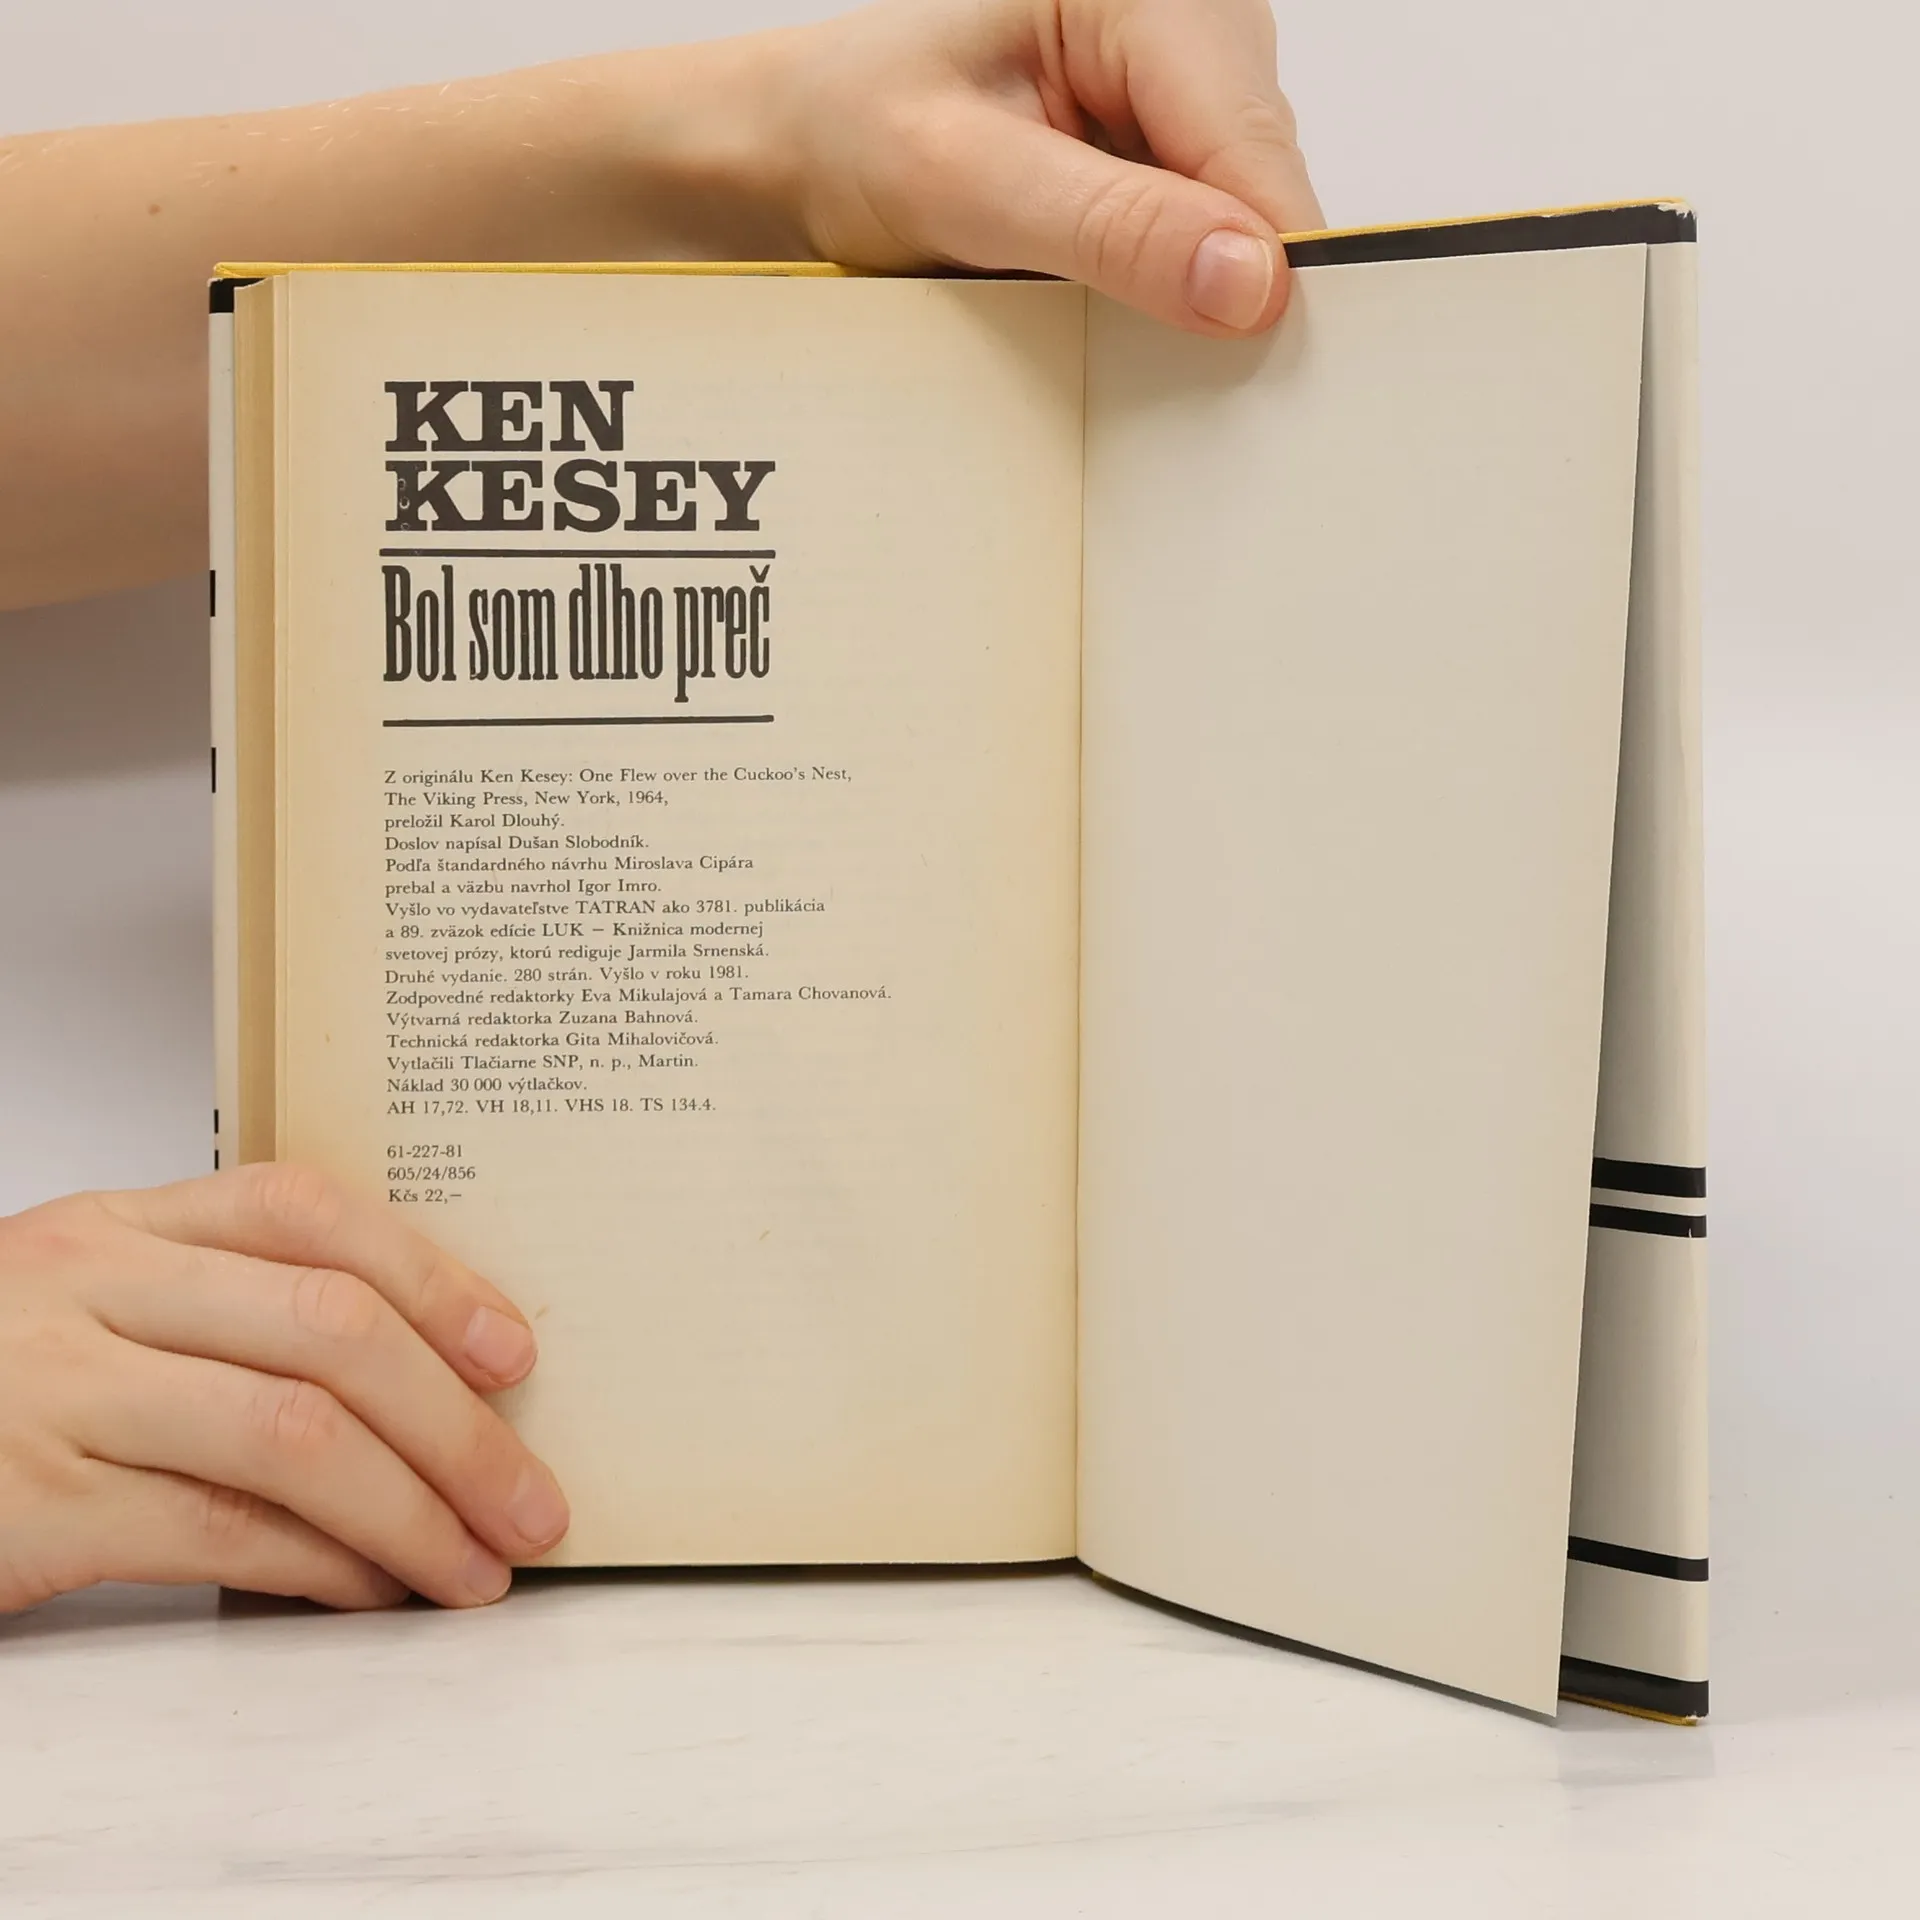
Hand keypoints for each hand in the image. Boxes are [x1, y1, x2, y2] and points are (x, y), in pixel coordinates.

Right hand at [0, 1164, 567, 1613]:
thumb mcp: (93, 1307)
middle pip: (329, 1328)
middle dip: (458, 1423)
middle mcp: (93, 1287)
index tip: (515, 1349)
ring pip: (295, 1435)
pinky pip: (223, 1531)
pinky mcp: (33, 1505)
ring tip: (480, 1562)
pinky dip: (326, 1566)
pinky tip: (376, 1589)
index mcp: (120, 1224)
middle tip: (530, 1495)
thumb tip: (417, 1374)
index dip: (432, 1277)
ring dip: (416, 1510)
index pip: (308, 1212)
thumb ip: (225, 1309)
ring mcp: (58, 1393)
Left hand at [765, 0, 1324, 333]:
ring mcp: (1183, 93)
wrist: (800, 150)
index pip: (1253, 143)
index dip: (1266, 261)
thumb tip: (1247, 281)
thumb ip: (1111, 229)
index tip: (1247, 354)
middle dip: (1220, 279)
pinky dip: (1164, 289)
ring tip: (1078, 293)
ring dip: (1186, 290)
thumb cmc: (851, 132)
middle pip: (1265, 185)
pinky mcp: (1167, 153)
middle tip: (1116, 325)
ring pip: (1245, 225)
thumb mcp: (963, 182)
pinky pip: (1208, 244)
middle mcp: (1185, 26)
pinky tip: (1097, 294)